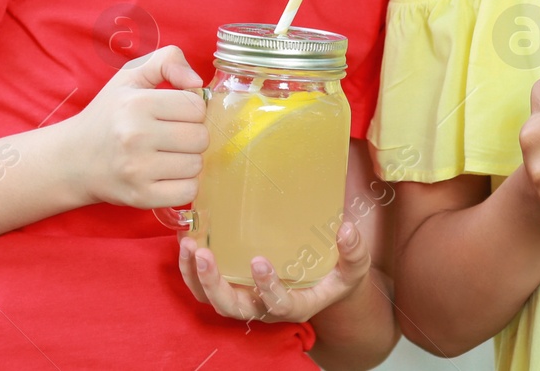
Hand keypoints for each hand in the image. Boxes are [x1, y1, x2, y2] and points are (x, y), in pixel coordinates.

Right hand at [68, 46, 207, 208]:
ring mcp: (138, 170)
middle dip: (192, 135)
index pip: (196, 106)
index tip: (174, 113)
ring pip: (196, 165)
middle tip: (171, 136)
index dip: (190, 109)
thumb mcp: (130, 76)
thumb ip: (167, 60)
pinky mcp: (141, 197)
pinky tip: (167, 176)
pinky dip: (184, 185)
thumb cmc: (108, 116)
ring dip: (188, 160)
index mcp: (137, 104)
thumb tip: (198, 82)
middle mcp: (136, 136)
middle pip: (200, 137)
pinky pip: (188, 192)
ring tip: (167, 155)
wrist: (72, 160)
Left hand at [177, 220, 372, 323]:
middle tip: (204, 255)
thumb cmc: (336, 277)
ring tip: (189, 246)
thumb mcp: (353, 269)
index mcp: (295, 306)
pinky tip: (186, 241)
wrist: (323, 285)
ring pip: (213, 299)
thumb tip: (347, 230)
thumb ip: (353, 254)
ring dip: (196, 276)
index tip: (258, 261)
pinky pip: (204, 285)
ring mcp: (245, 298)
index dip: (267, 288)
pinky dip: (190, 268)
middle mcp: (264, 308)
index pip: (278, 306)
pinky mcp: (233, 285)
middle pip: (233, 308)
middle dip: (215, 285)